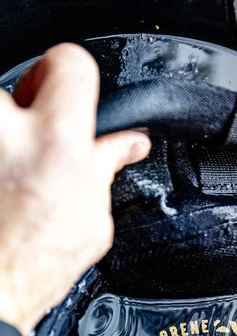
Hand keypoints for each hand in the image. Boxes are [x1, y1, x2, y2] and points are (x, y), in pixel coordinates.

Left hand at [0, 43, 150, 335]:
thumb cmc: (29, 271)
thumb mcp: (90, 221)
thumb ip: (105, 167)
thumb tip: (125, 146)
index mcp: (56, 143)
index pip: (70, 63)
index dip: (74, 81)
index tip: (68, 96)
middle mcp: (3, 132)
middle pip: (17, 81)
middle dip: (26, 107)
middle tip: (31, 147)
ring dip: (5, 136)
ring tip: (9, 175)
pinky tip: (2, 187)